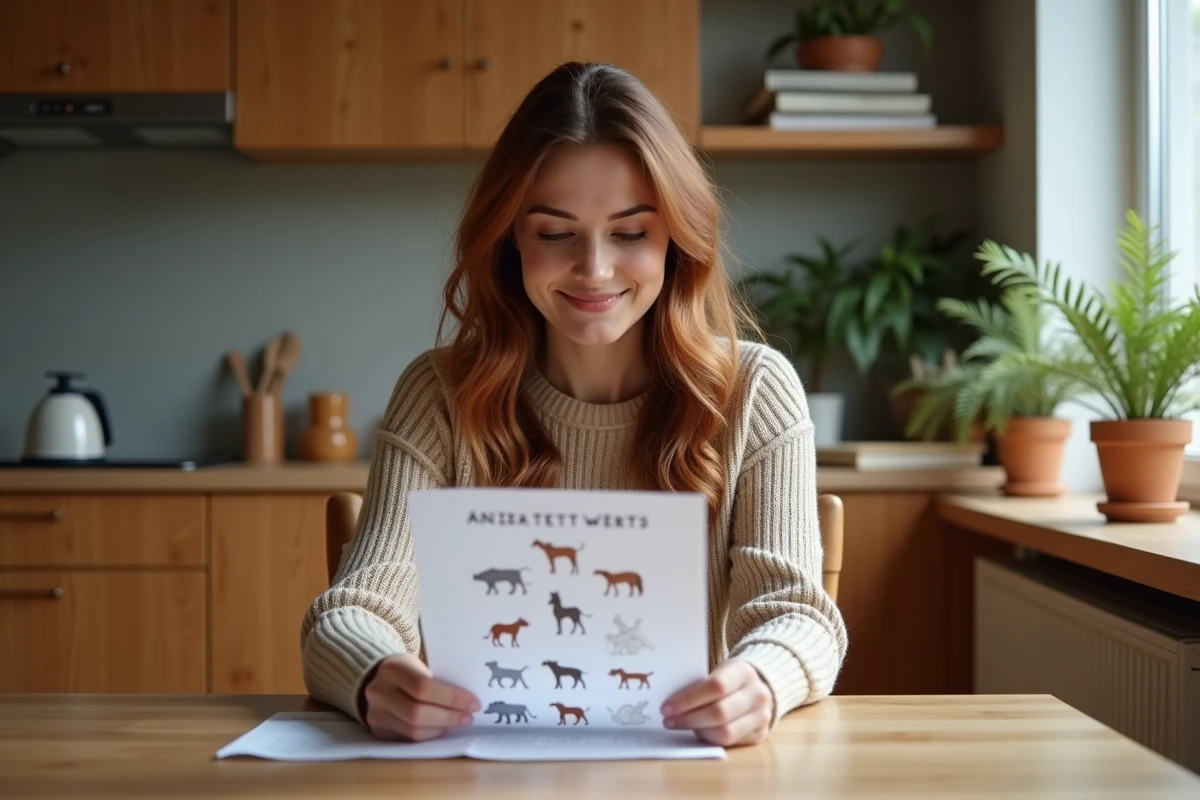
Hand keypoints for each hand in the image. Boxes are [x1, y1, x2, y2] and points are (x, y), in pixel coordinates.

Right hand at [361, 653, 480, 741]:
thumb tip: (469, 699)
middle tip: (469, 717)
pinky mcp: (379, 731)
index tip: (474, 702)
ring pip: (413, 730)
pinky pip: (409, 739)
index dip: (451, 698)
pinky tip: (442, 728)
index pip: (423, 687)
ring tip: (459, 722)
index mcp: (392, 669)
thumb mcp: (418, 664)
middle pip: (417, 713)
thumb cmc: (407, 670)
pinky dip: (430, 735)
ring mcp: (376, 714)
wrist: (375, 679)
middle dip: (448, 717)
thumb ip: (437, 679)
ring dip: (441, 728)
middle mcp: (379, 692)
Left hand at [660, 658, 773, 746]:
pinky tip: (698, 732)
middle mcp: (757, 695)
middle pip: (720, 713)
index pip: (716, 686)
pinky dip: (710, 739)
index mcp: (744, 672)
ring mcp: (762, 717)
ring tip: (681, 726)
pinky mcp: (760, 735)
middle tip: (668, 720)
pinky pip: (731, 744)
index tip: (666, 707)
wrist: (758, 686)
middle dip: (688, 718)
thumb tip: (670, 701)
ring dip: (698, 732)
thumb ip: (700, 683)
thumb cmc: (729, 678)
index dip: (688, 699)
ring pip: (726, 733)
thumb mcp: (719, 671)